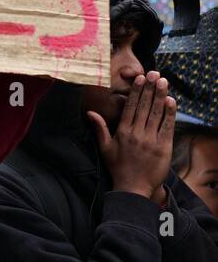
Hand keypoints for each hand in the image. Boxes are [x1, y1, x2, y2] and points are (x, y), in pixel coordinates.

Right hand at [88, 71, 176, 201]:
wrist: (133, 188)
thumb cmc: (118, 168)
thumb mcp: (105, 147)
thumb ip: (100, 128)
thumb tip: (91, 112)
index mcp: (122, 132)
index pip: (131, 107)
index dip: (137, 91)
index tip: (141, 79)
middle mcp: (137, 133)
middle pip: (145, 106)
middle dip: (150, 88)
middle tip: (155, 74)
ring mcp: (151, 140)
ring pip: (156, 113)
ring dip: (161, 96)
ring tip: (163, 82)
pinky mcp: (163, 147)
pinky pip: (167, 127)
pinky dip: (169, 113)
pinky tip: (171, 101)